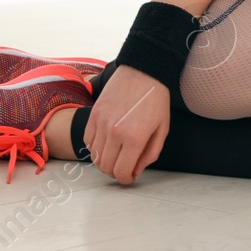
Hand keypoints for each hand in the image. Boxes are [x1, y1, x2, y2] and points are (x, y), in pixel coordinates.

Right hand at [84, 65, 169, 184]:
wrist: (143, 71)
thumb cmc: (156, 99)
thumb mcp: (162, 129)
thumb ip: (150, 154)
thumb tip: (136, 170)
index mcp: (134, 138)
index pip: (122, 172)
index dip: (126, 180)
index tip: (130, 177)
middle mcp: (114, 132)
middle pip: (106, 167)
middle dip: (116, 172)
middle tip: (124, 167)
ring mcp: (101, 123)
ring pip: (94, 156)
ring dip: (104, 160)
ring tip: (116, 154)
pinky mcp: (93, 114)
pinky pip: (87, 140)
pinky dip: (95, 147)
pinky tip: (107, 142)